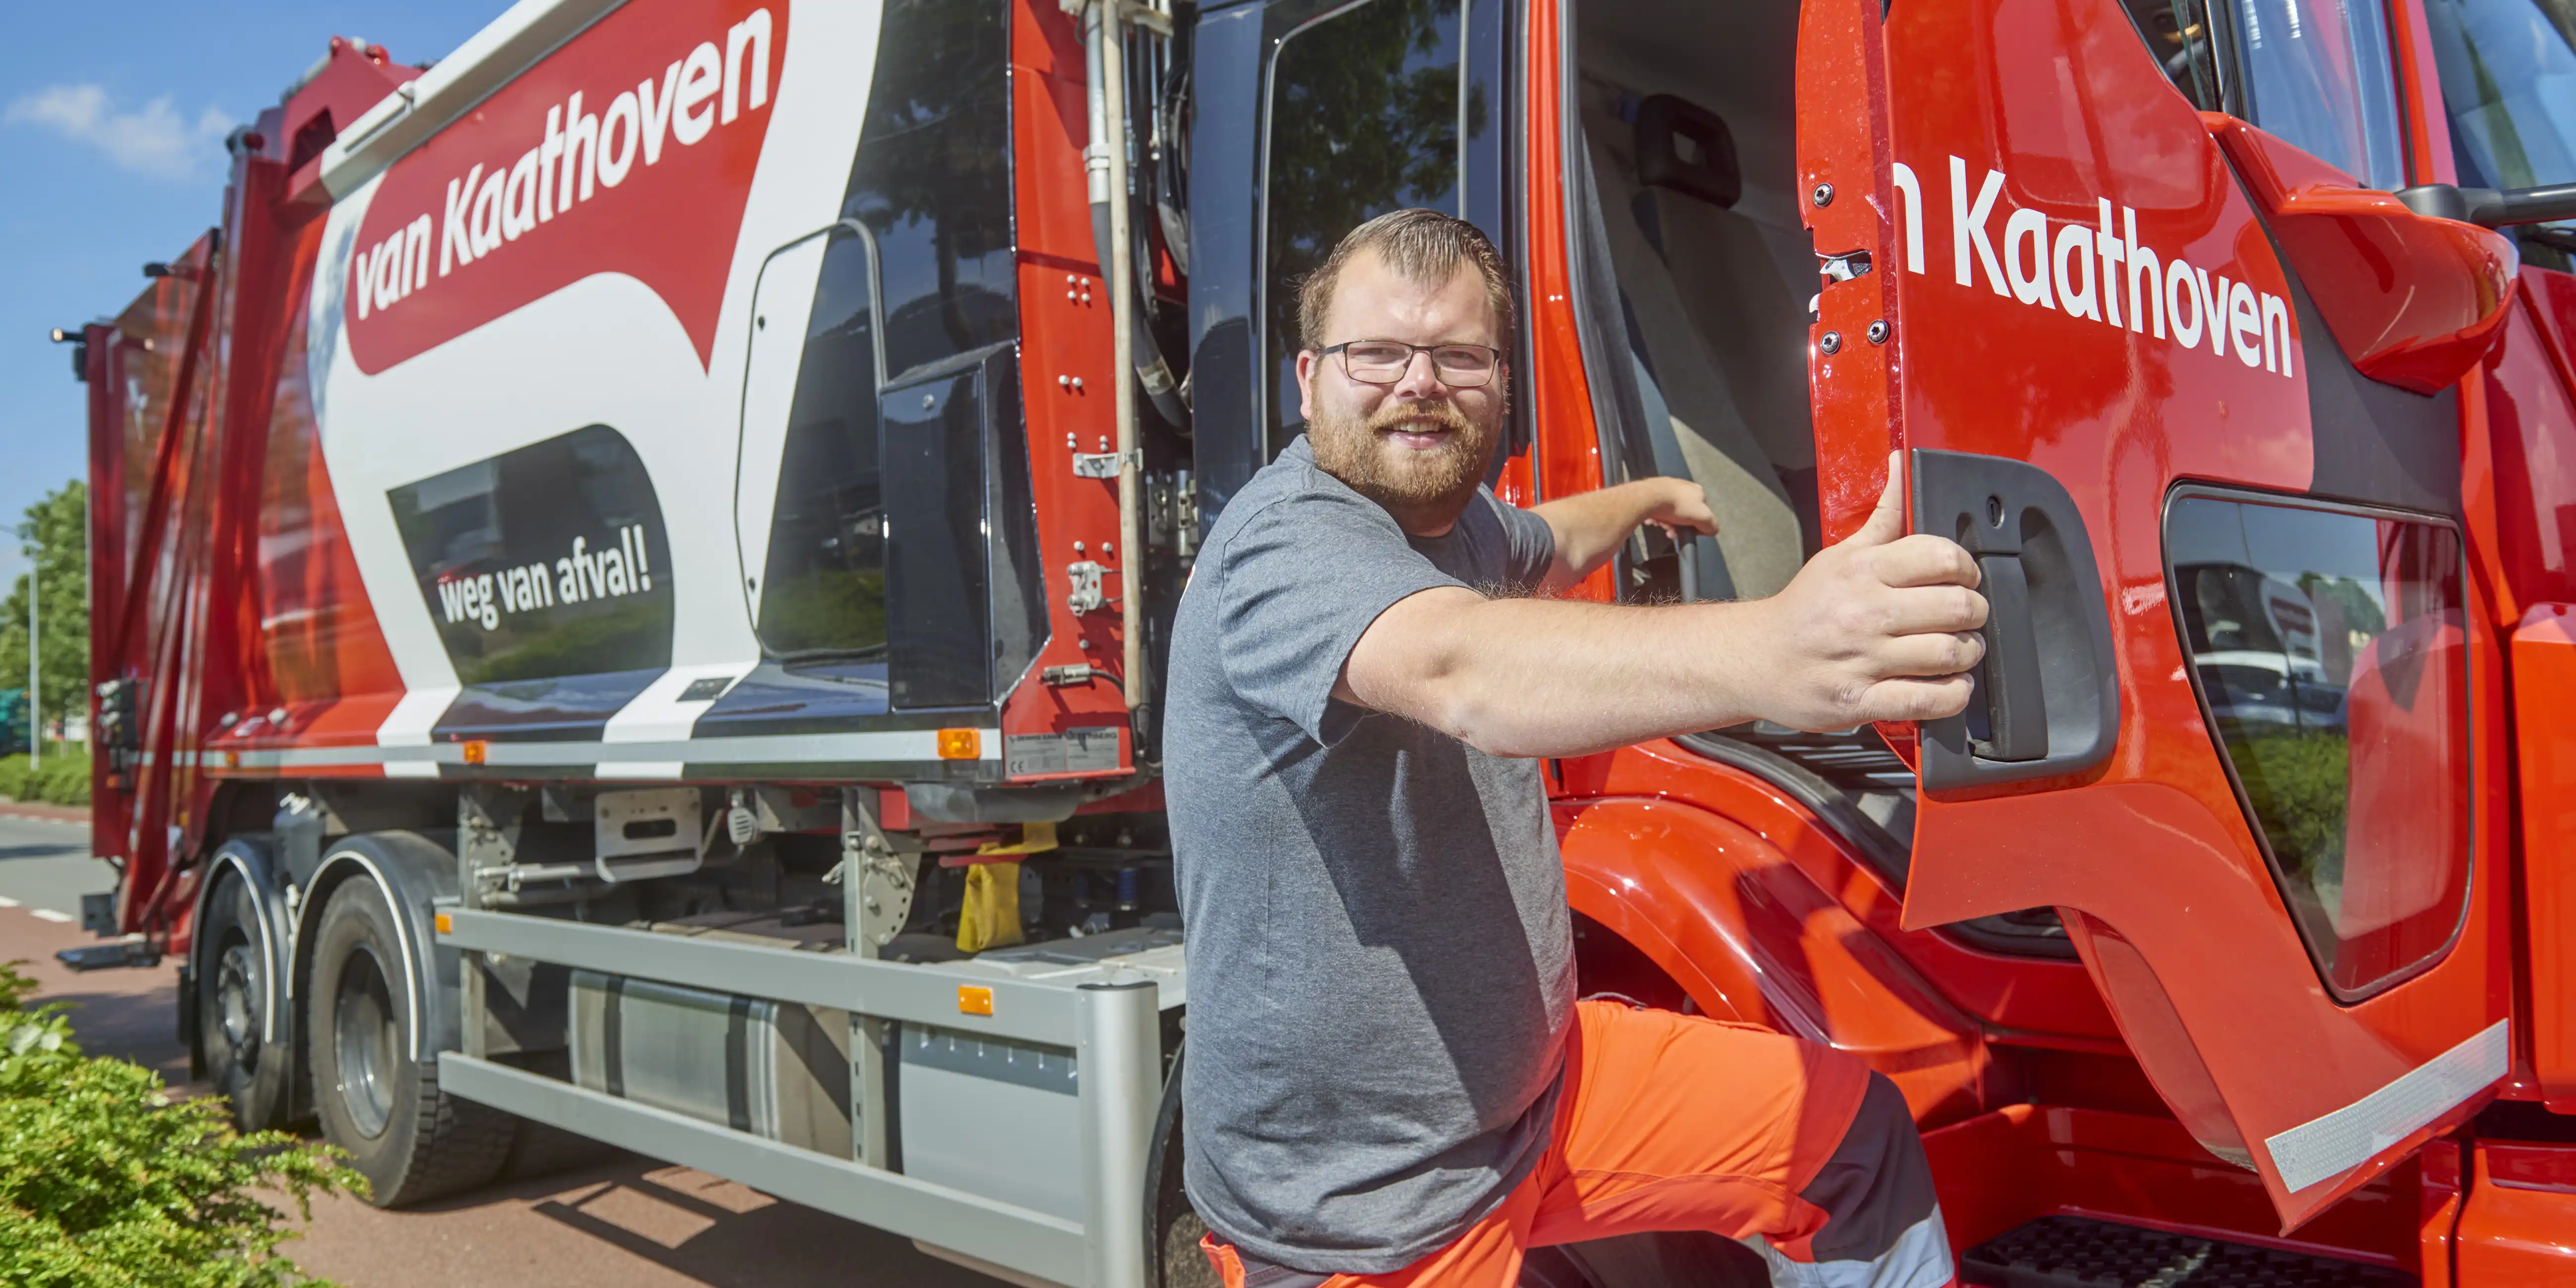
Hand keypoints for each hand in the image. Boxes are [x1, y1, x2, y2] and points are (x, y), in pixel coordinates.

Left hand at [1642, 477, 1718, 538]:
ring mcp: (1667, 487)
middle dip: (1678, 526)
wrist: (1649, 497)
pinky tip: (1652, 520)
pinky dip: (1656, 516)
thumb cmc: (1677, 506)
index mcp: (1698, 491)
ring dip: (1666, 523)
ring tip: (1660, 525)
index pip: (1701, 512)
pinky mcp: (1652, 491)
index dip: (1696, 524)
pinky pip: (1657, 508)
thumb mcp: (1702, 517)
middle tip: (1670, 532)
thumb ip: (1711, 525)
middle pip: (1684, 513)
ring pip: (1670, 512)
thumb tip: (1712, 531)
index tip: (1687, 532)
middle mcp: (1683, 486)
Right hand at [1743, 454, 1987, 729]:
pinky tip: (1949, 684)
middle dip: (1974, 613)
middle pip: (1957, 608)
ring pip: (1949, 654)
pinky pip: (1928, 699)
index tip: (1964, 579)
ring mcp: (1862, 659)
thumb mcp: (1839, 555)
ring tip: (1959, 651)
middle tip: (1966, 617)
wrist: (1754, 659)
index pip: (1942, 557)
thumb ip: (1882, 517)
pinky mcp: (1860, 700)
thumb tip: (1902, 466)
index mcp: (1862, 571)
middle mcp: (1864, 612)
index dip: (1968, 568)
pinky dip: (1952, 694)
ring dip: (1968, 654)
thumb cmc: (1804, 608)